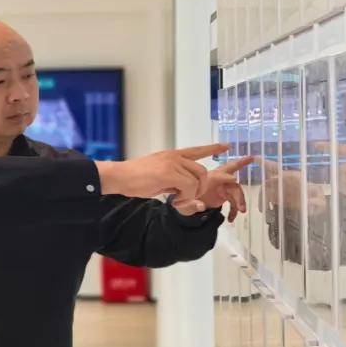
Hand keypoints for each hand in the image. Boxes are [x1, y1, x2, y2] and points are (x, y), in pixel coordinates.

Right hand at [95, 144, 227, 200]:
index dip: (213, 148)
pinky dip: (184, 198)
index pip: (197, 150)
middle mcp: (174, 157)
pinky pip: (189, 187)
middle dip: (201, 187)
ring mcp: (172, 163)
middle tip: (187, 197)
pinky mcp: (169, 173)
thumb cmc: (134, 178)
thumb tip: (186, 191)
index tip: (226, 146)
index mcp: (171, 155)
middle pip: (202, 171)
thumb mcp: (158, 175)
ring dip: (191, 194)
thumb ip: (174, 179)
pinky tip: (173, 200)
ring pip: (197, 180)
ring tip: (176, 199)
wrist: (119, 176)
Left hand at [172, 156, 251, 221]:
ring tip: (242, 211)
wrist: (183, 205)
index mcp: (204, 179)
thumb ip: (192, 205)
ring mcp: (220, 186)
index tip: (234, 179)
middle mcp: (214, 179)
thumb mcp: (183, 205)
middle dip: (240, 163)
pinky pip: (234, 200)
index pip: (217, 175)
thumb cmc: (182, 201)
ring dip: (240, 199)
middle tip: (251, 158)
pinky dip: (234, 209)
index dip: (225, 177)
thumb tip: (202, 206)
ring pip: (235, 189)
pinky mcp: (224, 194)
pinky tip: (231, 219)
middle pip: (229, 170)